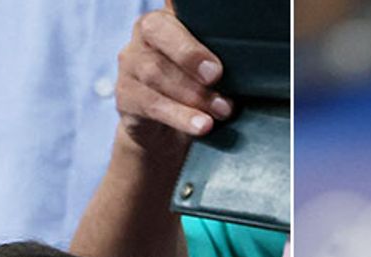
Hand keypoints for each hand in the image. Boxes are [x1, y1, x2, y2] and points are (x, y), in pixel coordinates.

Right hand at [115, 5, 231, 151]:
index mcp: (166, 20)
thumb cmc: (194, 86)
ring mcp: (130, 65)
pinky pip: (151, 104)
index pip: (173, 12)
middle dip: (189, 56)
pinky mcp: (125, 96)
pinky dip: (180, 116)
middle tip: (217, 77)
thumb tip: (245, 54)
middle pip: (158, 35)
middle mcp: (142, 36)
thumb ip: (216, 50)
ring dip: (193, 94)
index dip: (191, 35)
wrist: (164, 130)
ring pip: (155, 72)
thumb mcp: (207, 66)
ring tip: (222, 110)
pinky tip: (201, 126)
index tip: (216, 65)